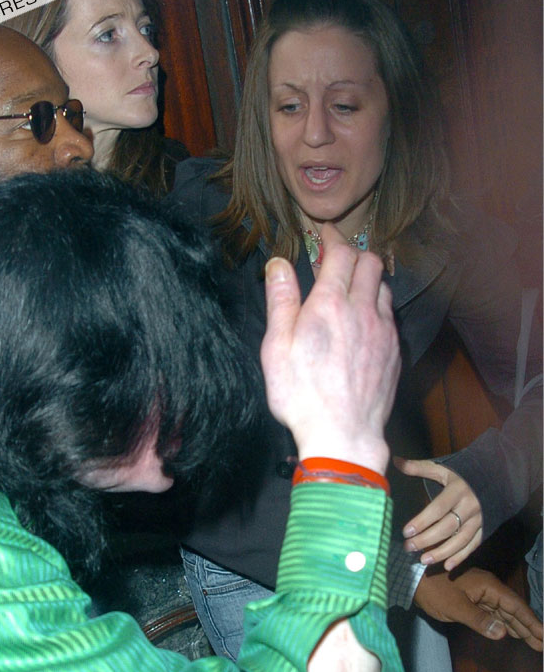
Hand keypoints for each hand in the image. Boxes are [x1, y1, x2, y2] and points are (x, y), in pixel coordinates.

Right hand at [261, 227, 399, 473]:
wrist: (343, 435)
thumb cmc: (302, 396)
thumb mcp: (276, 348)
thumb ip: (281, 300)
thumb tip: (279, 263)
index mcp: (329, 305)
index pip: (340, 254)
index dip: (332, 238)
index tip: (324, 236)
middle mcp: (362, 311)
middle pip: (371, 262)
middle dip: (355, 254)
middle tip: (337, 260)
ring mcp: (383, 331)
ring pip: (384, 286)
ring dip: (369, 279)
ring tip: (351, 289)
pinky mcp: (394, 351)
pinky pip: (390, 315)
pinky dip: (378, 306)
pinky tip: (365, 321)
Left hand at [396, 458, 482, 569]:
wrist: (496, 477)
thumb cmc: (463, 474)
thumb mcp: (443, 468)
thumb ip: (419, 467)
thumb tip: (396, 460)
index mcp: (457, 490)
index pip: (437, 509)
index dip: (422, 522)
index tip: (406, 531)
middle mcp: (470, 506)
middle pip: (447, 527)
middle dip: (427, 539)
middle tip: (409, 547)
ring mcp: (479, 519)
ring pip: (461, 540)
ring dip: (442, 552)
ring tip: (423, 560)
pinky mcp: (485, 528)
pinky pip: (474, 545)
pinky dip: (461, 557)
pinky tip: (447, 566)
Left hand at [414, 567, 542, 650]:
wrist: (412, 579)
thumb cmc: (433, 590)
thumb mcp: (455, 607)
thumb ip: (479, 620)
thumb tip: (504, 633)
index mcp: (490, 587)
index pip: (517, 607)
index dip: (532, 623)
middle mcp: (490, 589)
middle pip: (515, 611)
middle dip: (530, 628)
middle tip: (543, 645)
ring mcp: (481, 594)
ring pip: (506, 613)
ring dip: (520, 627)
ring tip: (535, 642)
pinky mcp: (472, 600)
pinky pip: (495, 613)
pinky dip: (505, 624)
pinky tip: (512, 632)